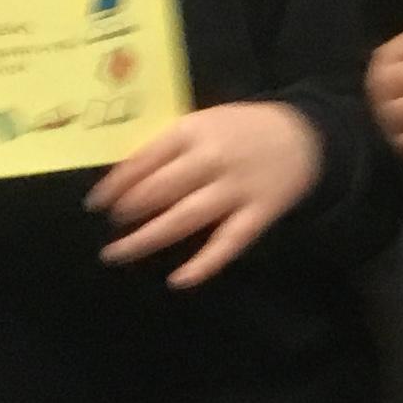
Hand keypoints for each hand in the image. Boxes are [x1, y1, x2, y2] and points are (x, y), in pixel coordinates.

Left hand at [88, 102, 321, 288]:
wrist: (306, 134)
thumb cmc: (242, 129)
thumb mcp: (203, 122)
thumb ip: (169, 146)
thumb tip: (122, 178)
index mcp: (193, 130)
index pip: (144, 160)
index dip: (116, 184)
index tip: (96, 204)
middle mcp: (212, 159)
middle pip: (160, 190)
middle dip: (128, 211)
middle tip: (110, 226)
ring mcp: (237, 188)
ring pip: (185, 217)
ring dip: (148, 238)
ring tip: (118, 252)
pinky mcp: (260, 212)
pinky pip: (229, 241)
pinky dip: (205, 263)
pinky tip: (180, 281)